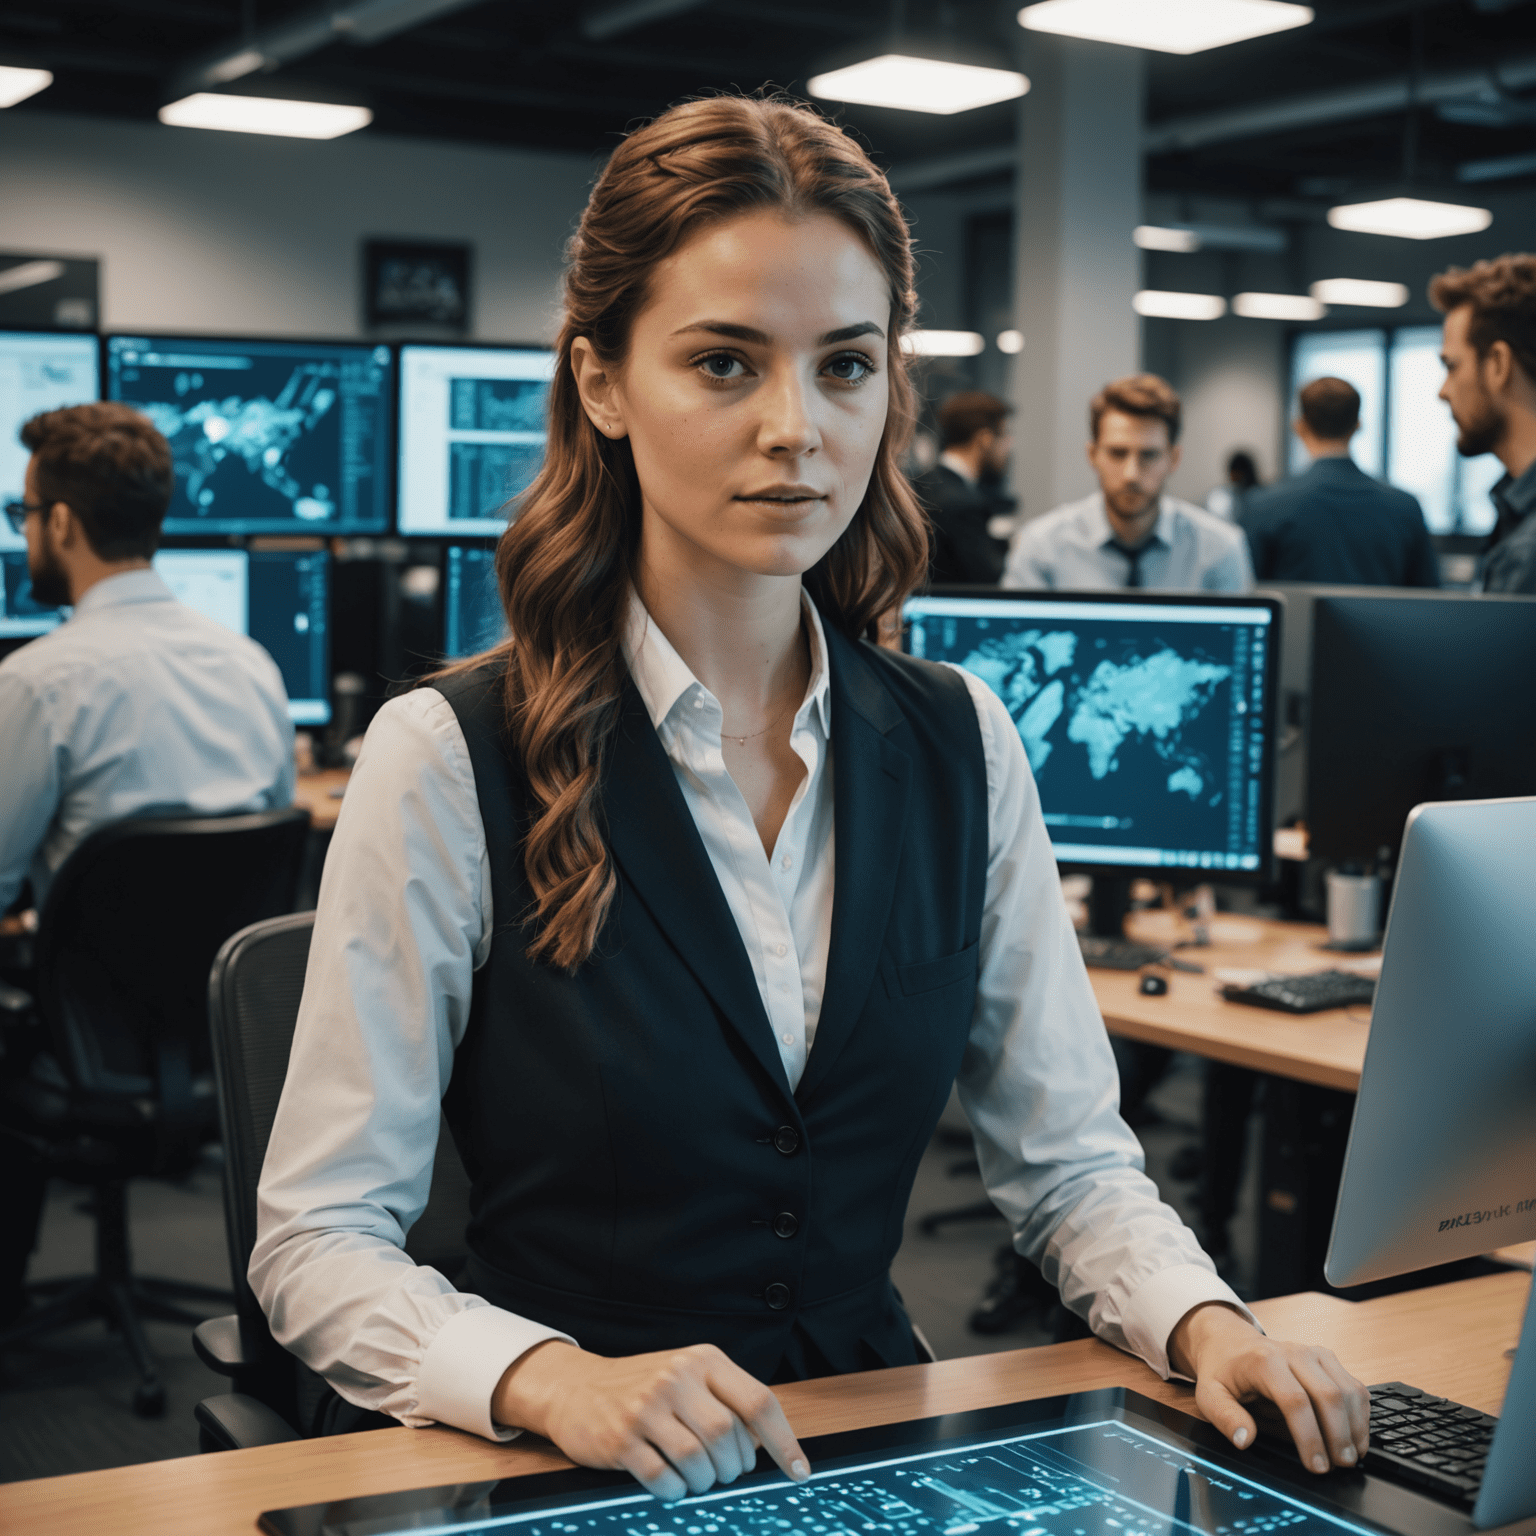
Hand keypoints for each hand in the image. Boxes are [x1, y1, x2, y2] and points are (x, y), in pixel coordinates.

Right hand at [493, 1340, 810, 1501]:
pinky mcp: (621, 1438)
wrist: (577, 1387)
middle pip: (728, 1437)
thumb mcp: (689, 1377)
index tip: (801, 1472)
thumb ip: (727, 1400)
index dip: (785, 1442)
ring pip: (699, 1460)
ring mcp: (646, 1407)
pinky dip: (677, 1491)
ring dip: (706, 1482)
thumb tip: (772, 1446)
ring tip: (698, 1478)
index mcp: (703, 1359)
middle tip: (723, 1472)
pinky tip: (672, 1483)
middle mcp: (676, 1377)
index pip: (758, 1401)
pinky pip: (665, 1479)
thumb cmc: (645, 1388)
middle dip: (734, 1467)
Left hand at [1168, 1302, 1369, 1473]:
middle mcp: (1293, 1353)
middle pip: (1328, 1395)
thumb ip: (1225, 1418)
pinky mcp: (1327, 1358)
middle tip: (1339, 1466)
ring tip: (1350, 1456)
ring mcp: (1314, 1353)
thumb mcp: (1209, 1395)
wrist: (1230, 1342)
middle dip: (1339, 1436)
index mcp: (1264, 1361)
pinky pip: (1354, 1386)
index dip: (1309, 1437)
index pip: (1295, 1400)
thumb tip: (1245, 1440)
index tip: (1316, 1466)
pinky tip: (1355, 1437)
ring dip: (1355, 1427)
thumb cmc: (1223, 1371)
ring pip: (1348, 1390)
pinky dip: (1361, 1415)